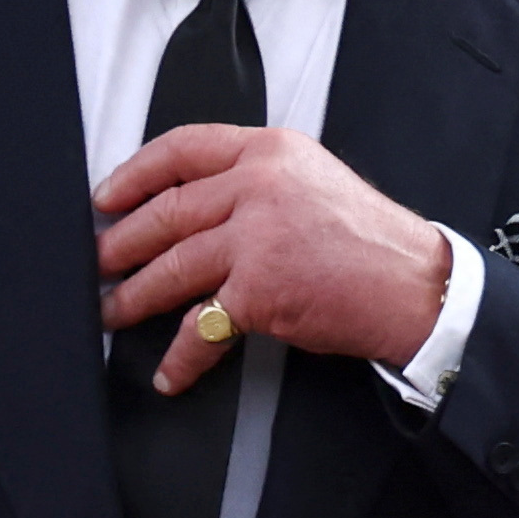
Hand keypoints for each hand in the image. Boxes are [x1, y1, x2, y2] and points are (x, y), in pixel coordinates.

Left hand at [95, 128, 461, 397]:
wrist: (419, 288)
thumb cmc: (375, 246)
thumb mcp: (316, 183)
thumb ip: (258, 181)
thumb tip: (194, 207)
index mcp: (271, 152)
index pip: (181, 149)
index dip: (134, 174)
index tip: (107, 196)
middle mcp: (259, 186)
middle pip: (165, 212)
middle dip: (121, 244)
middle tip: (100, 262)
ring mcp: (256, 237)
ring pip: (171, 266)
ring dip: (135, 296)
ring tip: (115, 311)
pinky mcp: (259, 290)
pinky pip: (202, 325)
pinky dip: (182, 354)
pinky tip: (171, 369)